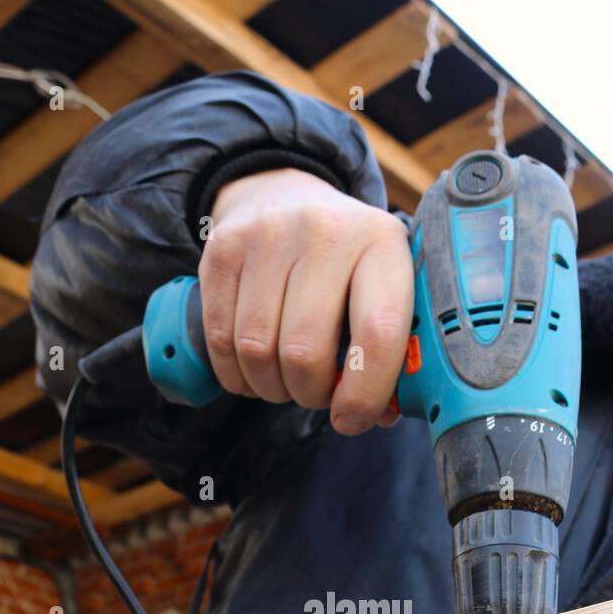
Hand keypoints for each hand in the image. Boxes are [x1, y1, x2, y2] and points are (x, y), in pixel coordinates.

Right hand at [199, 167, 413, 432]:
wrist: (284, 195)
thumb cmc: (345, 264)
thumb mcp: (383, 288)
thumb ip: (390, 353)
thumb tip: (375, 416)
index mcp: (382, 243)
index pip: (378, 333)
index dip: (364, 393)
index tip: (352, 418)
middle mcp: (324, 232)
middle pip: (305, 353)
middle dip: (310, 394)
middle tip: (317, 394)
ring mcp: (267, 237)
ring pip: (258, 353)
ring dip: (272, 388)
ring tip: (287, 380)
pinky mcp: (222, 251)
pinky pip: (221, 342)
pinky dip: (238, 375)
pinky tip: (255, 370)